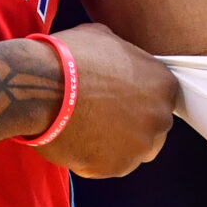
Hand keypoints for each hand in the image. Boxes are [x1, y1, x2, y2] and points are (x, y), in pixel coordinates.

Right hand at [26, 23, 176, 177]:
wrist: (42, 86)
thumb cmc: (72, 57)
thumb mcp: (105, 38)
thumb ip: (123, 55)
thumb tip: (117, 60)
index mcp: (164, 85)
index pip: (159, 96)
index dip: (135, 97)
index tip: (115, 96)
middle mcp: (160, 119)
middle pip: (150, 127)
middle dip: (129, 122)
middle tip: (99, 113)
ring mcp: (140, 147)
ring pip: (131, 149)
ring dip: (113, 142)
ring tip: (83, 126)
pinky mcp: (116, 167)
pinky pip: (108, 164)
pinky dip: (93, 156)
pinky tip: (74, 138)